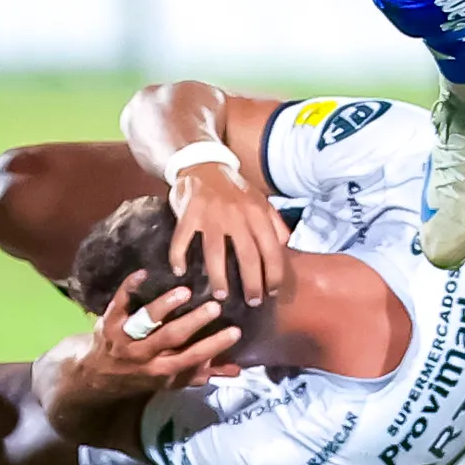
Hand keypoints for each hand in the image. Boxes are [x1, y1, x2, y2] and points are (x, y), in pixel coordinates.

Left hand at [87, 276, 242, 397]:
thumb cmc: (143, 374)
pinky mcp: (109, 322)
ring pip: (145, 321)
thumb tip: (236, 368)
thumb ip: (202, 373)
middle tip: (215, 306)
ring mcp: (125, 338)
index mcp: (162, 370)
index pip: (191, 358)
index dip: (213, 346)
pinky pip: (119, 303)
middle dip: (194, 322)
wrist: (99, 375)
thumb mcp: (171, 380)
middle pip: (171, 338)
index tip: (235, 331)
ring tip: (185, 292)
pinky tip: (144, 274)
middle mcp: (144, 355)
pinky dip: (130, 288)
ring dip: (164, 306)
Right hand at [169, 159, 289, 303]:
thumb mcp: (260, 200)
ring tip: (220, 295)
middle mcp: (236, 214)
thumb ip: (274, 222)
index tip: (273, 291)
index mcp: (257, 212)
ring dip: (219, 277)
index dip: (275, 273)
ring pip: (216, 252)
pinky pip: (182, 239)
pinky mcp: (189, 213)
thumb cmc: (234, 188)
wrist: (203, 163)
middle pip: (247, 255)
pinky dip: (178, 256)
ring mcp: (211, 214)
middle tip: (252, 301)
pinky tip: (179, 270)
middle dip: (252, 283)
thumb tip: (286, 245)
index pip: (271, 248)